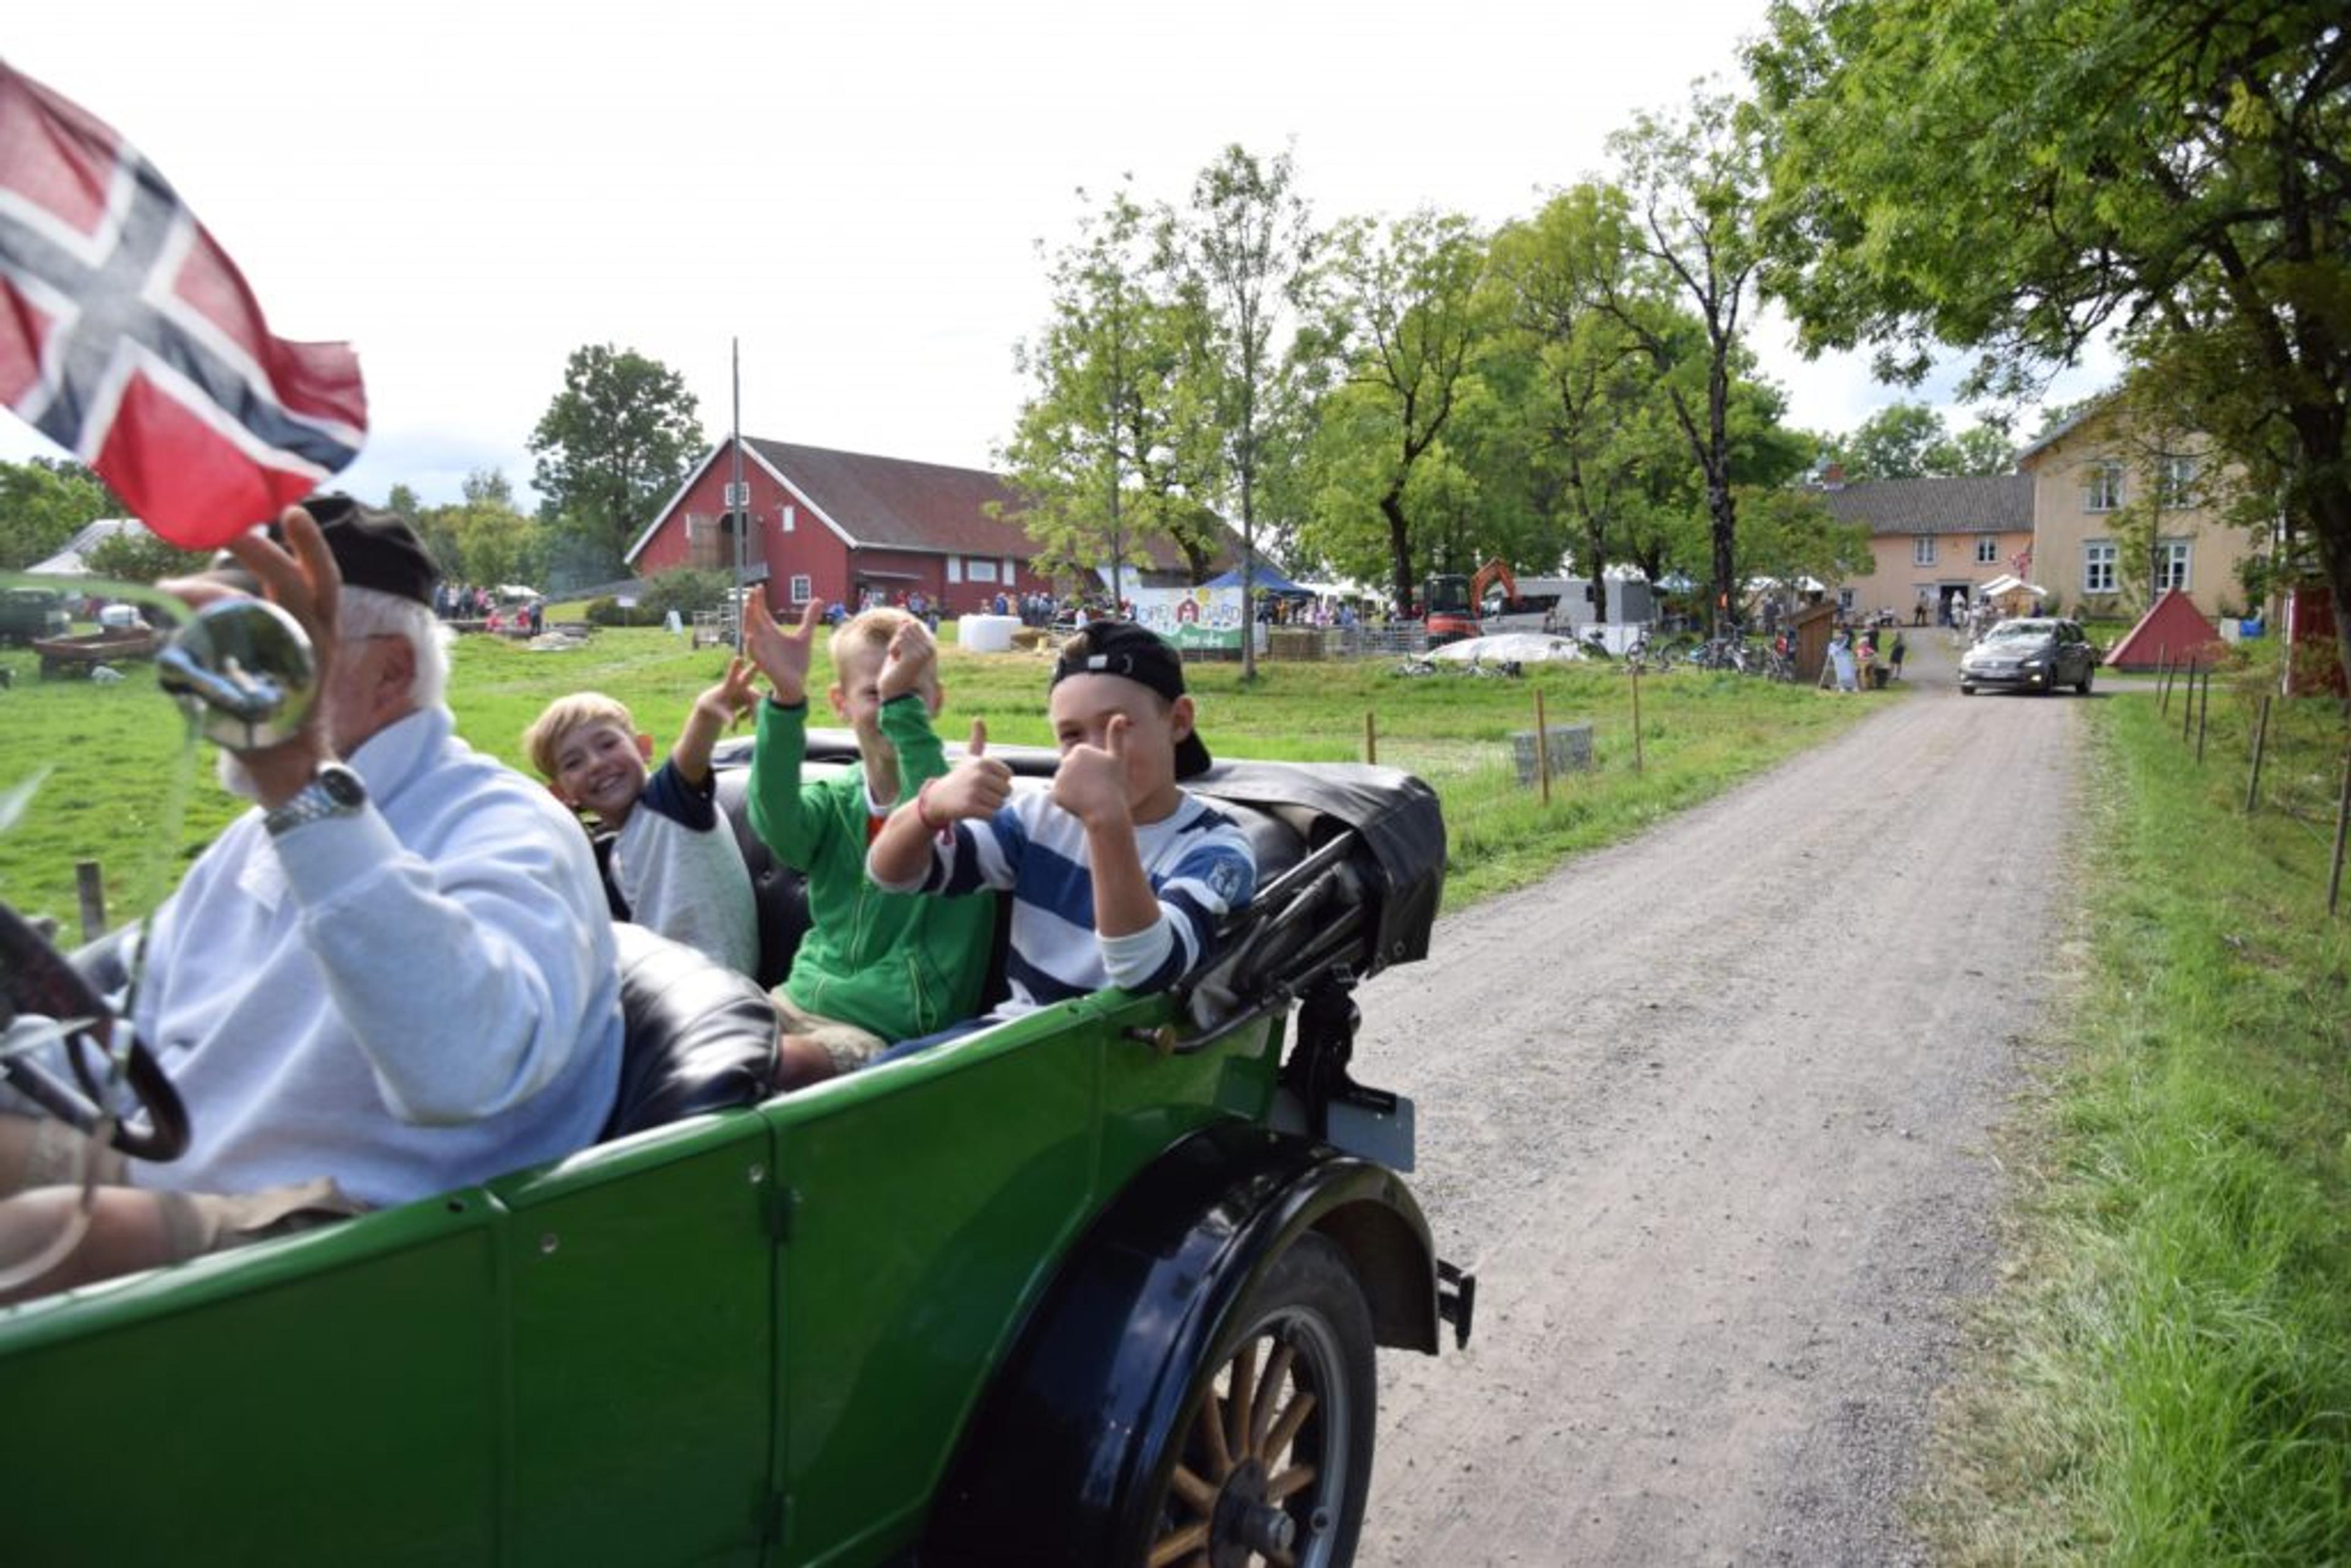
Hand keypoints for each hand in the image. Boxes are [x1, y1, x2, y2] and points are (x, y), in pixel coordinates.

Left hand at [165, 505, 341, 804]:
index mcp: (323, 631)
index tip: (290, 510)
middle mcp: (315, 644)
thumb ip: (253, 623)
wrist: (295, 765)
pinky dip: (192, 640)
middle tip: (232, 527)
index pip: (324, 578)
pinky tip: (169, 631)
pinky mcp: (261, 694)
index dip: (310, 544)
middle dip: (259, 552)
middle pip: (291, 585)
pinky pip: (222, 655)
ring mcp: (292, 668)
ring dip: (210, 595)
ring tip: (172, 586)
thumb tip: (187, 592)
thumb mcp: (286, 656)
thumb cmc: (285, 706)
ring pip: (251, 617)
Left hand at [694, 657, 759, 730]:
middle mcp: (740, 684)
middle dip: (753, 669)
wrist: (717, 705)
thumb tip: (735, 726)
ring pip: (757, 700)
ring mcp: (747, 690)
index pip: (732, 676)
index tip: (738, 658)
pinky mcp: (751, 697)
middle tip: (758, 662)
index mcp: (729, 686)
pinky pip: (756, 707)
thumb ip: (727, 717)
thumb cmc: (714, 706)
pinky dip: (751, 715)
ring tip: (752, 723)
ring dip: (755, 713)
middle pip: (749, 676)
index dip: (735, 668)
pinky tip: (741, 718)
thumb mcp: (718, 712)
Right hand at [744, 594, 821, 704]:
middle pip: (753, 618)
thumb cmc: (796, 661)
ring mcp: (761, 650)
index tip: (758, 586)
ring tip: (748, 606)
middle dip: (751, 605)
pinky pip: (754, 653)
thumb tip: (818, 599)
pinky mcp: (763, 663)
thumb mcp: (804, 636)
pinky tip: (750, 635)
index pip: (761, 612)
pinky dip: (752, 645)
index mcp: (770, 632)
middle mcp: (763, 639)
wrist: (797, 683)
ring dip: (748, 620)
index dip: (759, 600)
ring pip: (750, 632)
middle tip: (751, 591)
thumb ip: (809, 618)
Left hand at [875, 618, 935, 703]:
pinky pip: (899, 641)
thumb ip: (904, 633)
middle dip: (897, 640)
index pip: (912, 625)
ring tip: (898, 661)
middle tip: (898, 657)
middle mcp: (929, 649)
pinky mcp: (914, 657)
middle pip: (907, 627)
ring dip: (895, 646)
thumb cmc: (895, 670)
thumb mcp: (901, 648)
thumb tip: (905, 619)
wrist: (894, 691)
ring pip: (902, 634)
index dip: (901, 636)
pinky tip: (896, 661)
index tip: (902, 653)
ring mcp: (923, 653)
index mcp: (929, 646)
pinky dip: (893, 649)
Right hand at [924, 719, 1012, 822]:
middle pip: (1006, 792)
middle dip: (995, 796)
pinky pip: (991, 816)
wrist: (938, 798)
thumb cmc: (959, 778)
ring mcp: (974, 791)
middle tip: (978, 793)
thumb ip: (978, 739)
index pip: (1008, 777)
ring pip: (999, 805)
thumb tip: (978, 718)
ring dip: (989, 806)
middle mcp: (980, 774)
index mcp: (984, 762)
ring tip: (975, 801)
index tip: (982, 781)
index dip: (997, 782)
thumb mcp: (969, 757)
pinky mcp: (970, 807)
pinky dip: (984, 817)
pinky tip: (972, 810)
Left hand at [1050, 713, 1131, 829]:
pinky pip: (1061, 796)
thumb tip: (1120, 715)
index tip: (1100, 778)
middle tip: (1095, 789)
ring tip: (1089, 797)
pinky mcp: (1055, 792)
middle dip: (1081, 780)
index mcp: (1081, 750)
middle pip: (1072, 772)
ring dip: (1075, 791)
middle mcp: (1067, 760)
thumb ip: (1116, 737)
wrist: (1106, 810)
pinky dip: (1069, 802)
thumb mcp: (1117, 759)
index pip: (1082, 762)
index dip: (1092, 772)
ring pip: (1067, 784)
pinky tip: (1080, 805)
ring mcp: (1059, 776)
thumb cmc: (1115, 784)